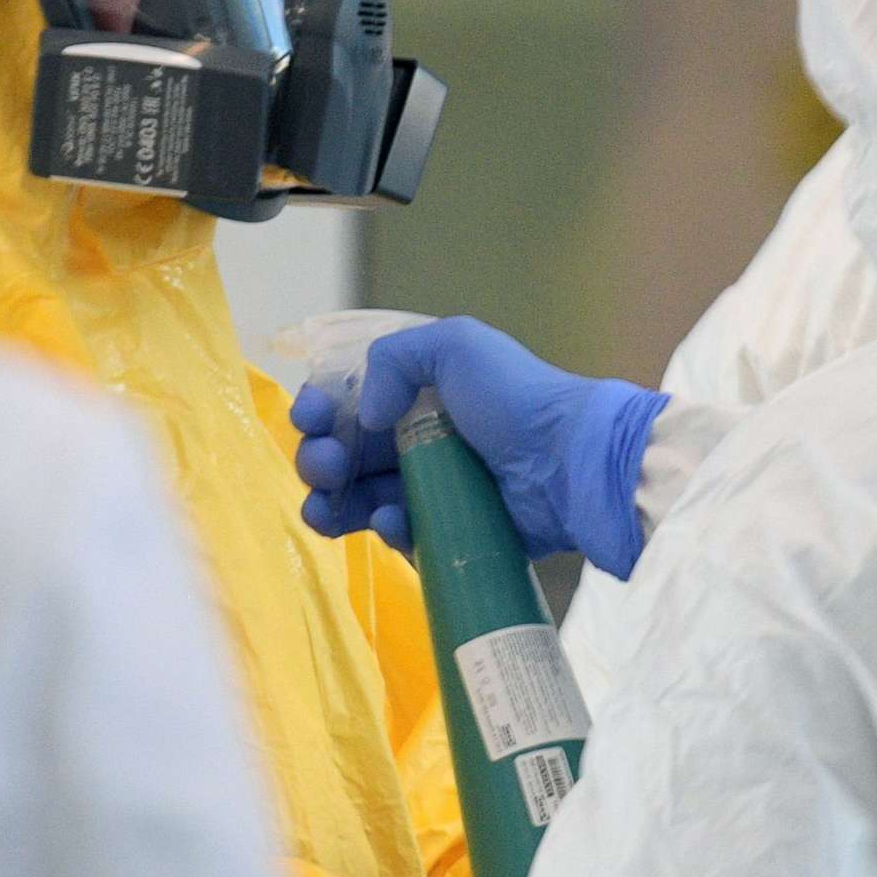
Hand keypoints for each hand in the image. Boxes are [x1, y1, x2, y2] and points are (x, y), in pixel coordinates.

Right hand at [291, 316, 667, 579]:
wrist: (567, 460)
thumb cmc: (513, 397)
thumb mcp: (456, 345)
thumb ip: (394, 358)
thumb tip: (365, 414)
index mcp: (414, 390)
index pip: (347, 400)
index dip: (317, 408)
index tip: (309, 418)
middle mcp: (415, 437)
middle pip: (344, 453)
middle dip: (320, 459)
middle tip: (328, 466)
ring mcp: (428, 486)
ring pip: (359, 499)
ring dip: (332, 504)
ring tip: (329, 509)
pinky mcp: (445, 527)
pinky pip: (398, 532)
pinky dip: (383, 527)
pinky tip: (390, 519)